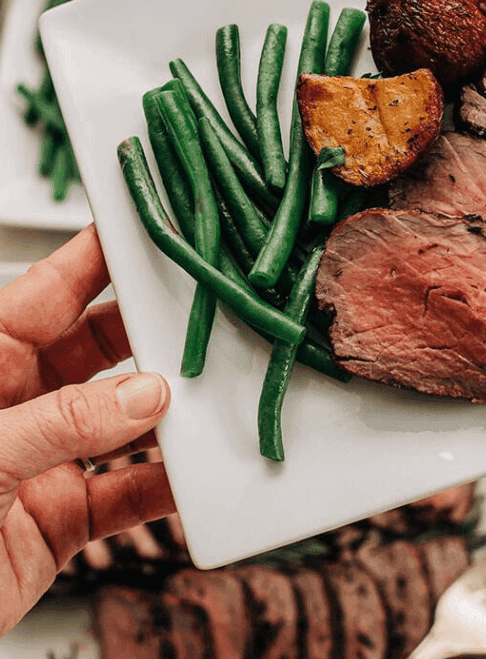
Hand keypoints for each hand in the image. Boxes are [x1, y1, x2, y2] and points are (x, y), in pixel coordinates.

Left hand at [0, 225, 173, 635]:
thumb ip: (62, 421)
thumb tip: (142, 396)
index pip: (51, 291)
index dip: (100, 256)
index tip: (149, 231)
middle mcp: (19, 402)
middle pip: (100, 348)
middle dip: (150, 334)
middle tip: (199, 318)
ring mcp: (44, 458)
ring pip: (123, 418)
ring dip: (166, 412)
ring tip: (204, 399)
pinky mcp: (61, 516)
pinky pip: (128, 491)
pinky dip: (165, 484)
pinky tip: (191, 474)